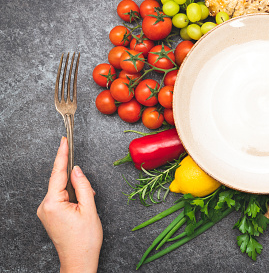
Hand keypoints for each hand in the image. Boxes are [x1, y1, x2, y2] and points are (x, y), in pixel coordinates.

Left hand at [37, 137, 102, 272]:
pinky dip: (72, 197)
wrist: (79, 261)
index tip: (63, 141)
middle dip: (76, 183)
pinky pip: (60, 198)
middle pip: (60, 182)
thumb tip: (76, 169)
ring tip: (86, 209)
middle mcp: (44, 206)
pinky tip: (81, 208)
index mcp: (53, 203)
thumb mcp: (89, 209)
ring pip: (62, 190)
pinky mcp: (49, 215)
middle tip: (89, 198)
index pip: (58, 173)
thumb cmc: (85, 239)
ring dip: (76, 192)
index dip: (61, 155)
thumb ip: (83, 186)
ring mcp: (45, 211)